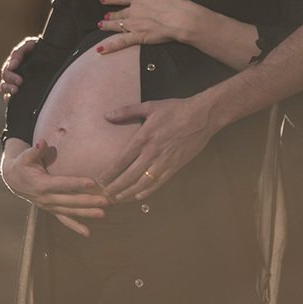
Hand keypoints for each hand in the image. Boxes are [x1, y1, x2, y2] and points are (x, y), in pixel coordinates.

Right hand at [0, 37, 37, 101]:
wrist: (54, 52)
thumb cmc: (40, 48)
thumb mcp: (30, 45)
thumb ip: (19, 52)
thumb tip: (11, 66)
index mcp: (14, 62)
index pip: (7, 70)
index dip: (11, 76)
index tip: (20, 80)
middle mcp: (13, 72)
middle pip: (5, 80)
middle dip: (10, 83)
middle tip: (19, 86)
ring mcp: (16, 81)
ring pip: (5, 88)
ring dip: (8, 91)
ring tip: (16, 92)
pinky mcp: (21, 89)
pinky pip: (10, 96)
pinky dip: (9, 99)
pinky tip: (13, 101)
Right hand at [1, 139, 107, 236]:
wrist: (14, 179)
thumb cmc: (23, 165)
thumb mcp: (26, 156)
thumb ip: (36, 150)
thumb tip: (43, 142)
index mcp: (41, 184)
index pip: (62, 184)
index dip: (77, 183)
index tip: (92, 182)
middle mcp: (46, 198)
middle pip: (70, 200)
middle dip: (88, 201)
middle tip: (105, 200)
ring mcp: (49, 206)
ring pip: (70, 211)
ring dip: (86, 213)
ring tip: (102, 214)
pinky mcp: (51, 210)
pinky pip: (64, 220)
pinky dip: (75, 226)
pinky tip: (87, 233)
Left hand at [95, 95, 219, 201]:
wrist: (202, 116)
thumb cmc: (175, 109)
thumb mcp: (149, 106)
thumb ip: (127, 111)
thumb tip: (107, 116)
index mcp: (143, 138)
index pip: (122, 160)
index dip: (109, 172)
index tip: (99, 179)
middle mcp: (152, 153)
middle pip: (130, 175)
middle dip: (116, 187)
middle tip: (104, 194)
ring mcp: (165, 161)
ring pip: (143, 182)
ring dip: (129, 192)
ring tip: (118, 198)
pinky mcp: (176, 166)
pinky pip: (159, 182)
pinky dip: (148, 191)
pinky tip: (139, 196)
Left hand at [97, 0, 192, 53]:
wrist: (181, 18)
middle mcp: (134, 11)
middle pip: (119, 13)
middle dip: (111, 16)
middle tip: (103, 18)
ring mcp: (135, 24)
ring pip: (117, 26)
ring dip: (108, 26)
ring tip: (101, 26)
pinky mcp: (138, 37)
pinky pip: (120, 42)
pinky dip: (109, 47)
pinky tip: (99, 50)